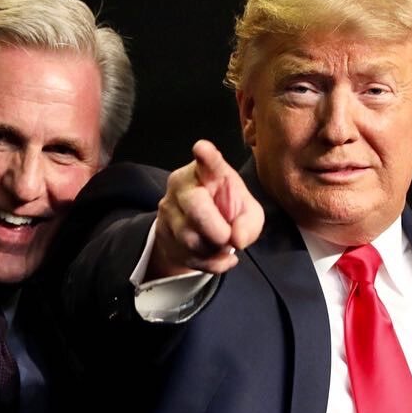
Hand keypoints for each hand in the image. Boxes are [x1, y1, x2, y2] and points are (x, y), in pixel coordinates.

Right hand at [149, 140, 263, 276]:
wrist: (196, 232)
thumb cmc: (225, 211)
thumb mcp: (247, 211)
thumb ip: (249, 221)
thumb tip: (237, 238)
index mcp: (206, 172)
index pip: (207, 163)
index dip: (206, 156)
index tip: (202, 149)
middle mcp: (182, 186)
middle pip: (195, 207)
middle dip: (216, 229)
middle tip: (228, 238)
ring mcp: (168, 210)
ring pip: (190, 238)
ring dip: (214, 250)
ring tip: (223, 245)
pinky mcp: (162, 233)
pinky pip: (189, 257)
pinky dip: (211, 264)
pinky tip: (220, 257)